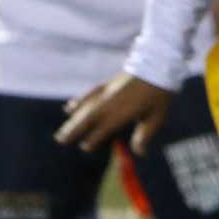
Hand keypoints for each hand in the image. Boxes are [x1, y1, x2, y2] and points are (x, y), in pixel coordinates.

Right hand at [56, 71, 172, 151]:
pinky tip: (69, 107)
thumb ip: (145, 135)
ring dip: (72, 119)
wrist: (156, 65)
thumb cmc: (158, 94)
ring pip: (85, 107)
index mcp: (121, 112)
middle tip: (60, 139)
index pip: (103, 128)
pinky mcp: (106, 83)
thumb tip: (139, 153)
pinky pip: (89, 93)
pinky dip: (78, 100)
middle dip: (74, 129)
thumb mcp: (155, 117)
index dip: (94, 138)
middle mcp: (110, 102)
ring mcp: (106, 91)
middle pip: (88, 118)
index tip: (85, 147)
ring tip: (61, 131)